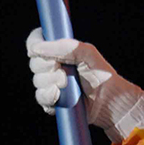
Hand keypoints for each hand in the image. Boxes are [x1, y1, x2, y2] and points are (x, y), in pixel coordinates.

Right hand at [26, 27, 143, 140]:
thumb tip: (37, 48)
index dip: (34, 45)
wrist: (109, 100)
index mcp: (61, 52)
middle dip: (46, 66)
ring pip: (37, 81)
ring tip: (67, 84)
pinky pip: (41, 98)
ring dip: (50, 82)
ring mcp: (52, 84)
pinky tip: (59, 96)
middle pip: (34, 63)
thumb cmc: (101, 74)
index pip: (37, 43)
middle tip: (63, 71)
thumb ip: (65, 46)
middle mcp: (54, 67)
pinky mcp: (53, 101)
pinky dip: (48, 96)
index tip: (38, 49)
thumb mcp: (87, 53)